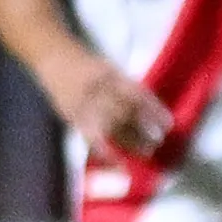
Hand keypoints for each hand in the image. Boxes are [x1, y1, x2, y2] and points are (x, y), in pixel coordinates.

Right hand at [49, 55, 170, 159]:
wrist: (52, 59)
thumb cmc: (87, 66)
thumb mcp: (110, 69)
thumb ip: (127, 87)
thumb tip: (152, 110)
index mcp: (110, 75)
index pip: (136, 94)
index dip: (154, 110)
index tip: (168, 124)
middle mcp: (97, 90)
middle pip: (124, 112)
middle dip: (143, 129)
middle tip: (159, 141)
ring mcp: (83, 104)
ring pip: (109, 127)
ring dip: (130, 142)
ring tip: (147, 151)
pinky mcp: (72, 117)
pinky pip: (90, 137)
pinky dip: (105, 152)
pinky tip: (117, 162)